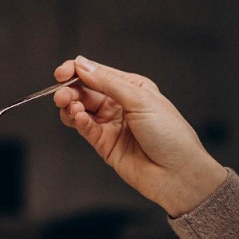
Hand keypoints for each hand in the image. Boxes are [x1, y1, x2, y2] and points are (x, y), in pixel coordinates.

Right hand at [54, 56, 226, 216]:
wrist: (177, 173)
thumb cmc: (170, 134)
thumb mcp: (140, 100)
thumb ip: (108, 83)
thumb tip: (82, 65)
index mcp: (132, 87)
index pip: (98, 73)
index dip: (77, 70)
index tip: (62, 73)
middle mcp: (119, 103)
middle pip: (85, 90)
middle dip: (70, 90)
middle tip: (61, 95)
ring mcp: (111, 124)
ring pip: (81, 109)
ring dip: (70, 106)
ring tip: (69, 107)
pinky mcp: (104, 144)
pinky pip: (85, 128)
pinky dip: (78, 121)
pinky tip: (79, 119)